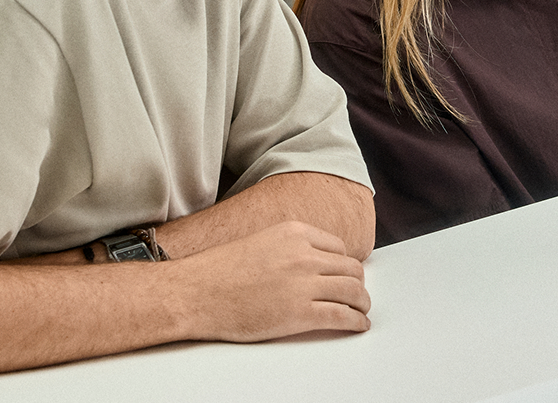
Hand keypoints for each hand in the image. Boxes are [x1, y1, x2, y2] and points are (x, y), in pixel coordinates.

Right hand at [166, 220, 370, 342]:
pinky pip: (342, 316)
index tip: (346, 275)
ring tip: (361, 310)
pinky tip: (358, 324)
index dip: (345, 264)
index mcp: (294, 233)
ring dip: (362, 303)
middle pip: (351, 268)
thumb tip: (308, 265)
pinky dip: (356, 321)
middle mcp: (304, 255)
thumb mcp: (259, 243)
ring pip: (353, 291)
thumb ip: (287, 249)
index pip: (339, 247)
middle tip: (357, 295)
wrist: (196, 292)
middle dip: (357, 284)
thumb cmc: (218, 272)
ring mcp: (304, 284)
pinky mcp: (300, 313)